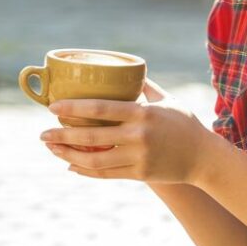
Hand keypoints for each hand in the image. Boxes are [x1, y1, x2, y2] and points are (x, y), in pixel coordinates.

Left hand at [40, 79, 213, 183]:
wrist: (204, 158)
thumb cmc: (185, 124)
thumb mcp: (168, 101)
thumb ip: (147, 87)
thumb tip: (129, 71)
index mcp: (143, 112)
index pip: (101, 108)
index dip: (74, 107)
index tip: (53, 107)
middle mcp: (139, 135)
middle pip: (91, 135)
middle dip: (62, 134)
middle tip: (42, 133)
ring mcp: (138, 156)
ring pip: (94, 158)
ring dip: (68, 154)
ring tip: (51, 148)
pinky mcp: (140, 174)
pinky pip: (106, 173)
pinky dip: (85, 170)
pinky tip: (71, 165)